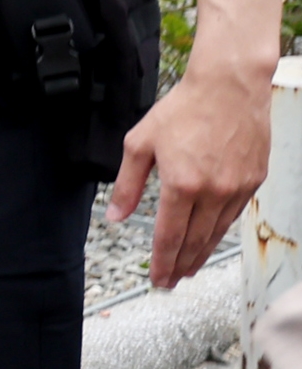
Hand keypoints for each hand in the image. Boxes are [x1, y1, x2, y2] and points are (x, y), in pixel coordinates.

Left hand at [110, 58, 270, 289]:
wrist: (229, 86)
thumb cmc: (183, 109)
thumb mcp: (140, 143)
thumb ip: (127, 184)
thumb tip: (115, 215)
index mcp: (182, 184)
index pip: (169, 236)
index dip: (162, 262)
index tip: (158, 279)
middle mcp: (213, 191)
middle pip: (195, 241)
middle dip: (181, 265)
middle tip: (171, 282)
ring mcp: (237, 187)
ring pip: (217, 232)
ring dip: (201, 253)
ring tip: (188, 267)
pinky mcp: (254, 179)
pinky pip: (234, 214)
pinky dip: (220, 231)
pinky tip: (210, 238)